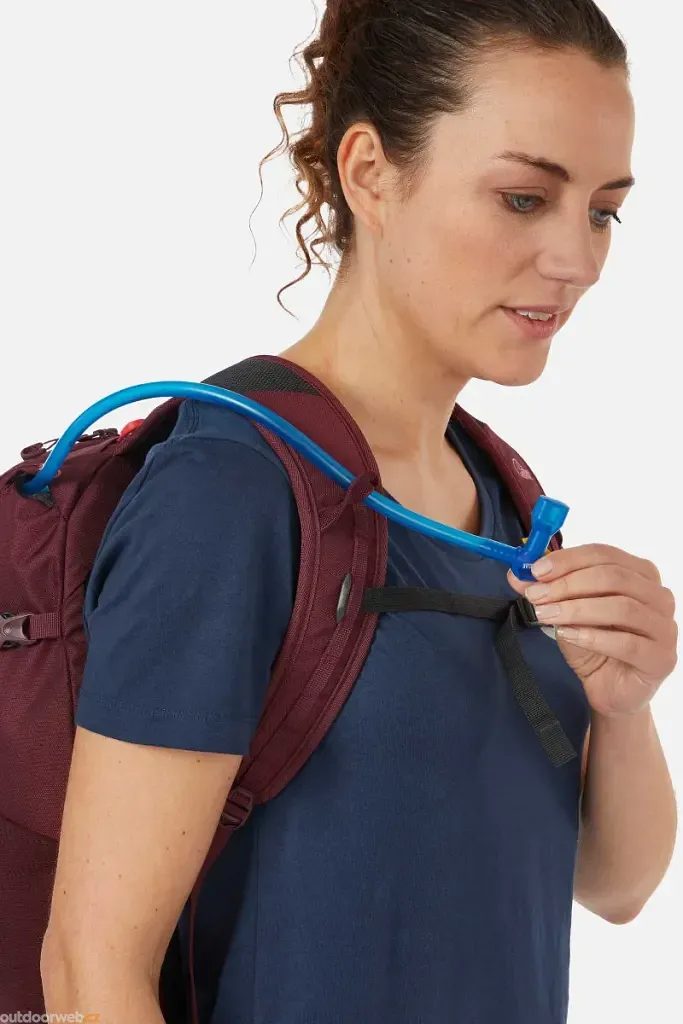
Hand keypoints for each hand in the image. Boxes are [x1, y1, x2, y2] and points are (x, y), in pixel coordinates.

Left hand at [507, 544, 677, 717]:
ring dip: (577, 609)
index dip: (568, 559)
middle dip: (568, 584)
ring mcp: (665, 627)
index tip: (535, 570)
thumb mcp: (565, 613)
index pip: (604, 554)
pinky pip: (628, 642)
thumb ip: (546, 590)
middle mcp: (659, 596)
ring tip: (546, 615)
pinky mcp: (662, 658)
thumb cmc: (593, 645)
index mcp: (640, 574)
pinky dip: (594, 636)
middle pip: (614, 577)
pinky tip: (569, 635)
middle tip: (536, 595)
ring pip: (621, 607)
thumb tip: (517, 573)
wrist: (608, 689)